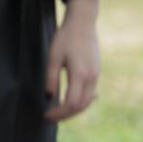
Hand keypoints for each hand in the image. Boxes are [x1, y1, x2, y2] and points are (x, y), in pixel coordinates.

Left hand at [45, 0, 101, 121]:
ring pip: (88, 101)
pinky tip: (71, 102)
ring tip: (59, 112)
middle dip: (66, 115)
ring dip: (74, 110)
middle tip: (50, 117)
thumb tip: (49, 97)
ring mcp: (96, 75)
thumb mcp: (53, 58)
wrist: (83, 23)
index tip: (46, 116)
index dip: (59, 114)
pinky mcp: (96, 72)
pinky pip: (91, 93)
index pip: (71, 104)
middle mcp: (91, 78)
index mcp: (80, 75)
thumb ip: (50, 79)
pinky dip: (81, 102)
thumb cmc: (66, 38)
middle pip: (81, 106)